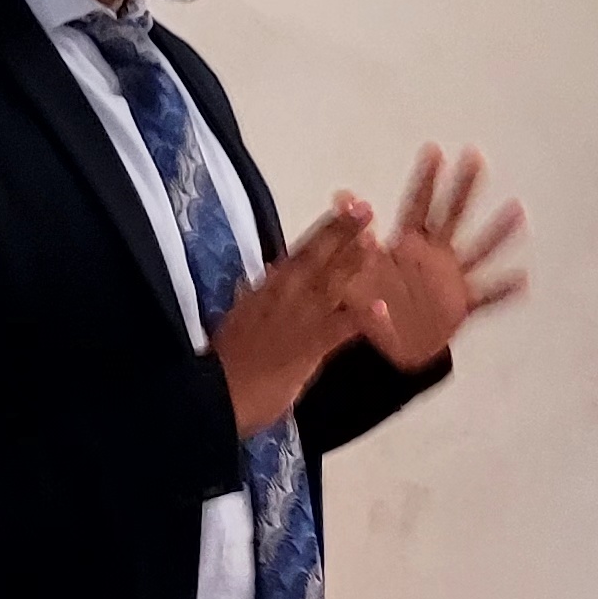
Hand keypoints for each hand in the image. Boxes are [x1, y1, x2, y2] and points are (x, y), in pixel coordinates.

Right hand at [212, 199, 377, 433]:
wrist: (215, 392)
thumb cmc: (226, 359)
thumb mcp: (240, 316)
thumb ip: (260, 296)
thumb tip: (269, 275)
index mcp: (269, 287)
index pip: (302, 250)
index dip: (326, 228)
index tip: (345, 206)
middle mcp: (285, 295)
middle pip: (319, 257)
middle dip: (344, 232)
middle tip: (366, 209)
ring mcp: (299, 319)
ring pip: (331, 283)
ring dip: (355, 261)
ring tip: (376, 240)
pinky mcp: (308, 347)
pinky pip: (340, 329)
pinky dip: (361, 318)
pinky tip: (381, 308)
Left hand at [352, 146, 529, 370]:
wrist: (389, 345)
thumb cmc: (372, 302)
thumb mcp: (354, 268)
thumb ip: (353, 234)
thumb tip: (341, 197)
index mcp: (408, 243)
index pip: (418, 204)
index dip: (425, 178)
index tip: (434, 150)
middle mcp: (435, 255)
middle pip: (452, 214)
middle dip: (463, 185)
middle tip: (474, 156)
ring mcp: (451, 278)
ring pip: (478, 250)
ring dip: (497, 232)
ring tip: (516, 210)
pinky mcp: (462, 306)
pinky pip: (487, 296)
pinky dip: (503, 289)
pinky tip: (522, 279)